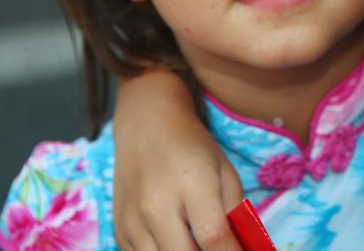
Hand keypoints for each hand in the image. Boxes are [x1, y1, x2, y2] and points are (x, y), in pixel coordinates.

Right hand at [114, 74, 243, 250]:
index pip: (214, 237)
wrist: (146, 126)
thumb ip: (237, 212)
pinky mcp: (120, 232)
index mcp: (191, 185)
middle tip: (220, 246)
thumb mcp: (225, 171)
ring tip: (197, 240)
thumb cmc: (193, 147)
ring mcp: (133, 222)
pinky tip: (176, 240)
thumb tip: (244, 247)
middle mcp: (156, 207)